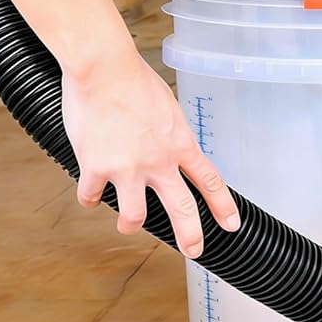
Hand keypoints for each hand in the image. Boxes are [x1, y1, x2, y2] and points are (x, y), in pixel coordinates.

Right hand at [62, 49, 239, 256]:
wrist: (105, 70)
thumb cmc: (135, 81)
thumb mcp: (167, 107)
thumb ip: (169, 132)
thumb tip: (167, 144)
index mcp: (180, 143)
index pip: (210, 180)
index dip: (222, 205)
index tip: (231, 224)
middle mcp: (159, 161)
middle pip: (182, 207)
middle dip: (191, 235)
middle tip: (195, 251)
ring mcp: (128, 169)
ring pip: (134, 216)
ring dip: (131, 225)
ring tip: (128, 224)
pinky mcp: (97, 169)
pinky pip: (92, 197)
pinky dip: (91, 197)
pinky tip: (90, 193)